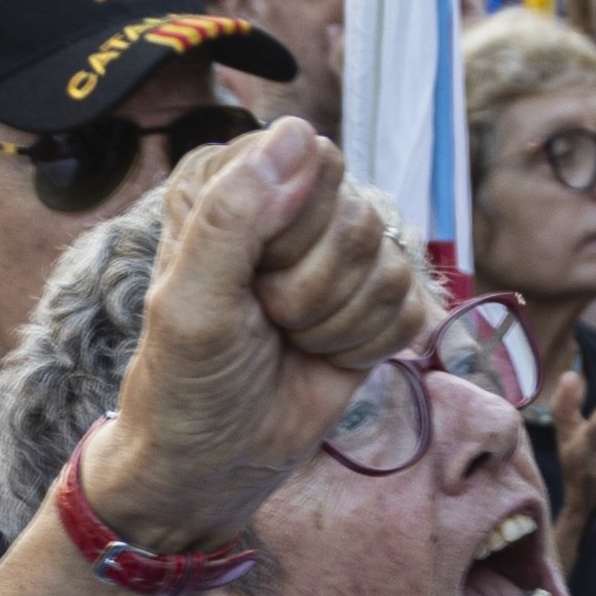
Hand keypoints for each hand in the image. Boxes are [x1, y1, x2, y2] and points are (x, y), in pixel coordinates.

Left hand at [77, 119, 416, 545]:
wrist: (213, 462)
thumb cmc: (186, 384)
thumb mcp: (190, 302)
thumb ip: (233, 215)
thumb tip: (298, 134)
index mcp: (230, 178)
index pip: (312, 163)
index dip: (290, 231)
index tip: (248, 279)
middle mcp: (286, 201)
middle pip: (358, 217)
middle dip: (313, 289)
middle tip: (266, 319)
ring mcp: (334, 250)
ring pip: (390, 263)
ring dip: (336, 323)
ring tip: (287, 340)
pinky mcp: (372, 298)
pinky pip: (409, 306)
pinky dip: (366, 345)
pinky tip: (321, 355)